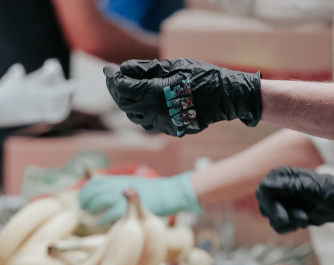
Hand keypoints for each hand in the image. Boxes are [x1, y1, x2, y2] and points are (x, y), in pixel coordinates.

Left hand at [80, 173, 200, 224]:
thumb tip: (102, 191)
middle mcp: (117, 185)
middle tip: (85, 211)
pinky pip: (108, 215)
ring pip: (98, 202)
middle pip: (93, 192)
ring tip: (93, 217)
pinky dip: (102, 221)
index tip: (83, 201)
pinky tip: (101, 225)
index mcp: (117, 179)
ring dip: (92, 211)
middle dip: (86, 202)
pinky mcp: (127, 208)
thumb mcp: (132, 184)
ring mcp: (122, 196)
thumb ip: (118, 188)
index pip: (93, 183)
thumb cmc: (151, 193)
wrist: (168, 194)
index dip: (85, 193)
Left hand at [103, 59, 261, 136]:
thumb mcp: (173, 65)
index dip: (112, 78)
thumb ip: (145, 69)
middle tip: (113, 78)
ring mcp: (164, 125)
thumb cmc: (202, 76)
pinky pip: (148, 124)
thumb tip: (124, 70)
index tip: (108, 69)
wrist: (225, 97)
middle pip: (124, 104)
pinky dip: (139, 113)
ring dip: (126, 103)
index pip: (123, 88)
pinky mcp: (171, 130)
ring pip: (134, 116)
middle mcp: (156, 113)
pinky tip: (141, 103)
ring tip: (125, 89)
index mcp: (155, 94)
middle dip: (116, 90)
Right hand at [256, 167, 333, 233]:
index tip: (283, 218)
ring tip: (306, 219)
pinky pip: (280, 226)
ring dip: (289, 223)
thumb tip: (266, 186)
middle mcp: (279, 187)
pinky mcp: (288, 213)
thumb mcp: (313, 189)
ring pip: (272, 219)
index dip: (270, 206)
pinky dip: (290, 227)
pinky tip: (304, 222)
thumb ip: (290, 187)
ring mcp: (282, 201)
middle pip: (265, 207)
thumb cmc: (333, 191)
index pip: (263, 191)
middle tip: (302, 218)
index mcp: (282, 175)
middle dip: (281, 217)